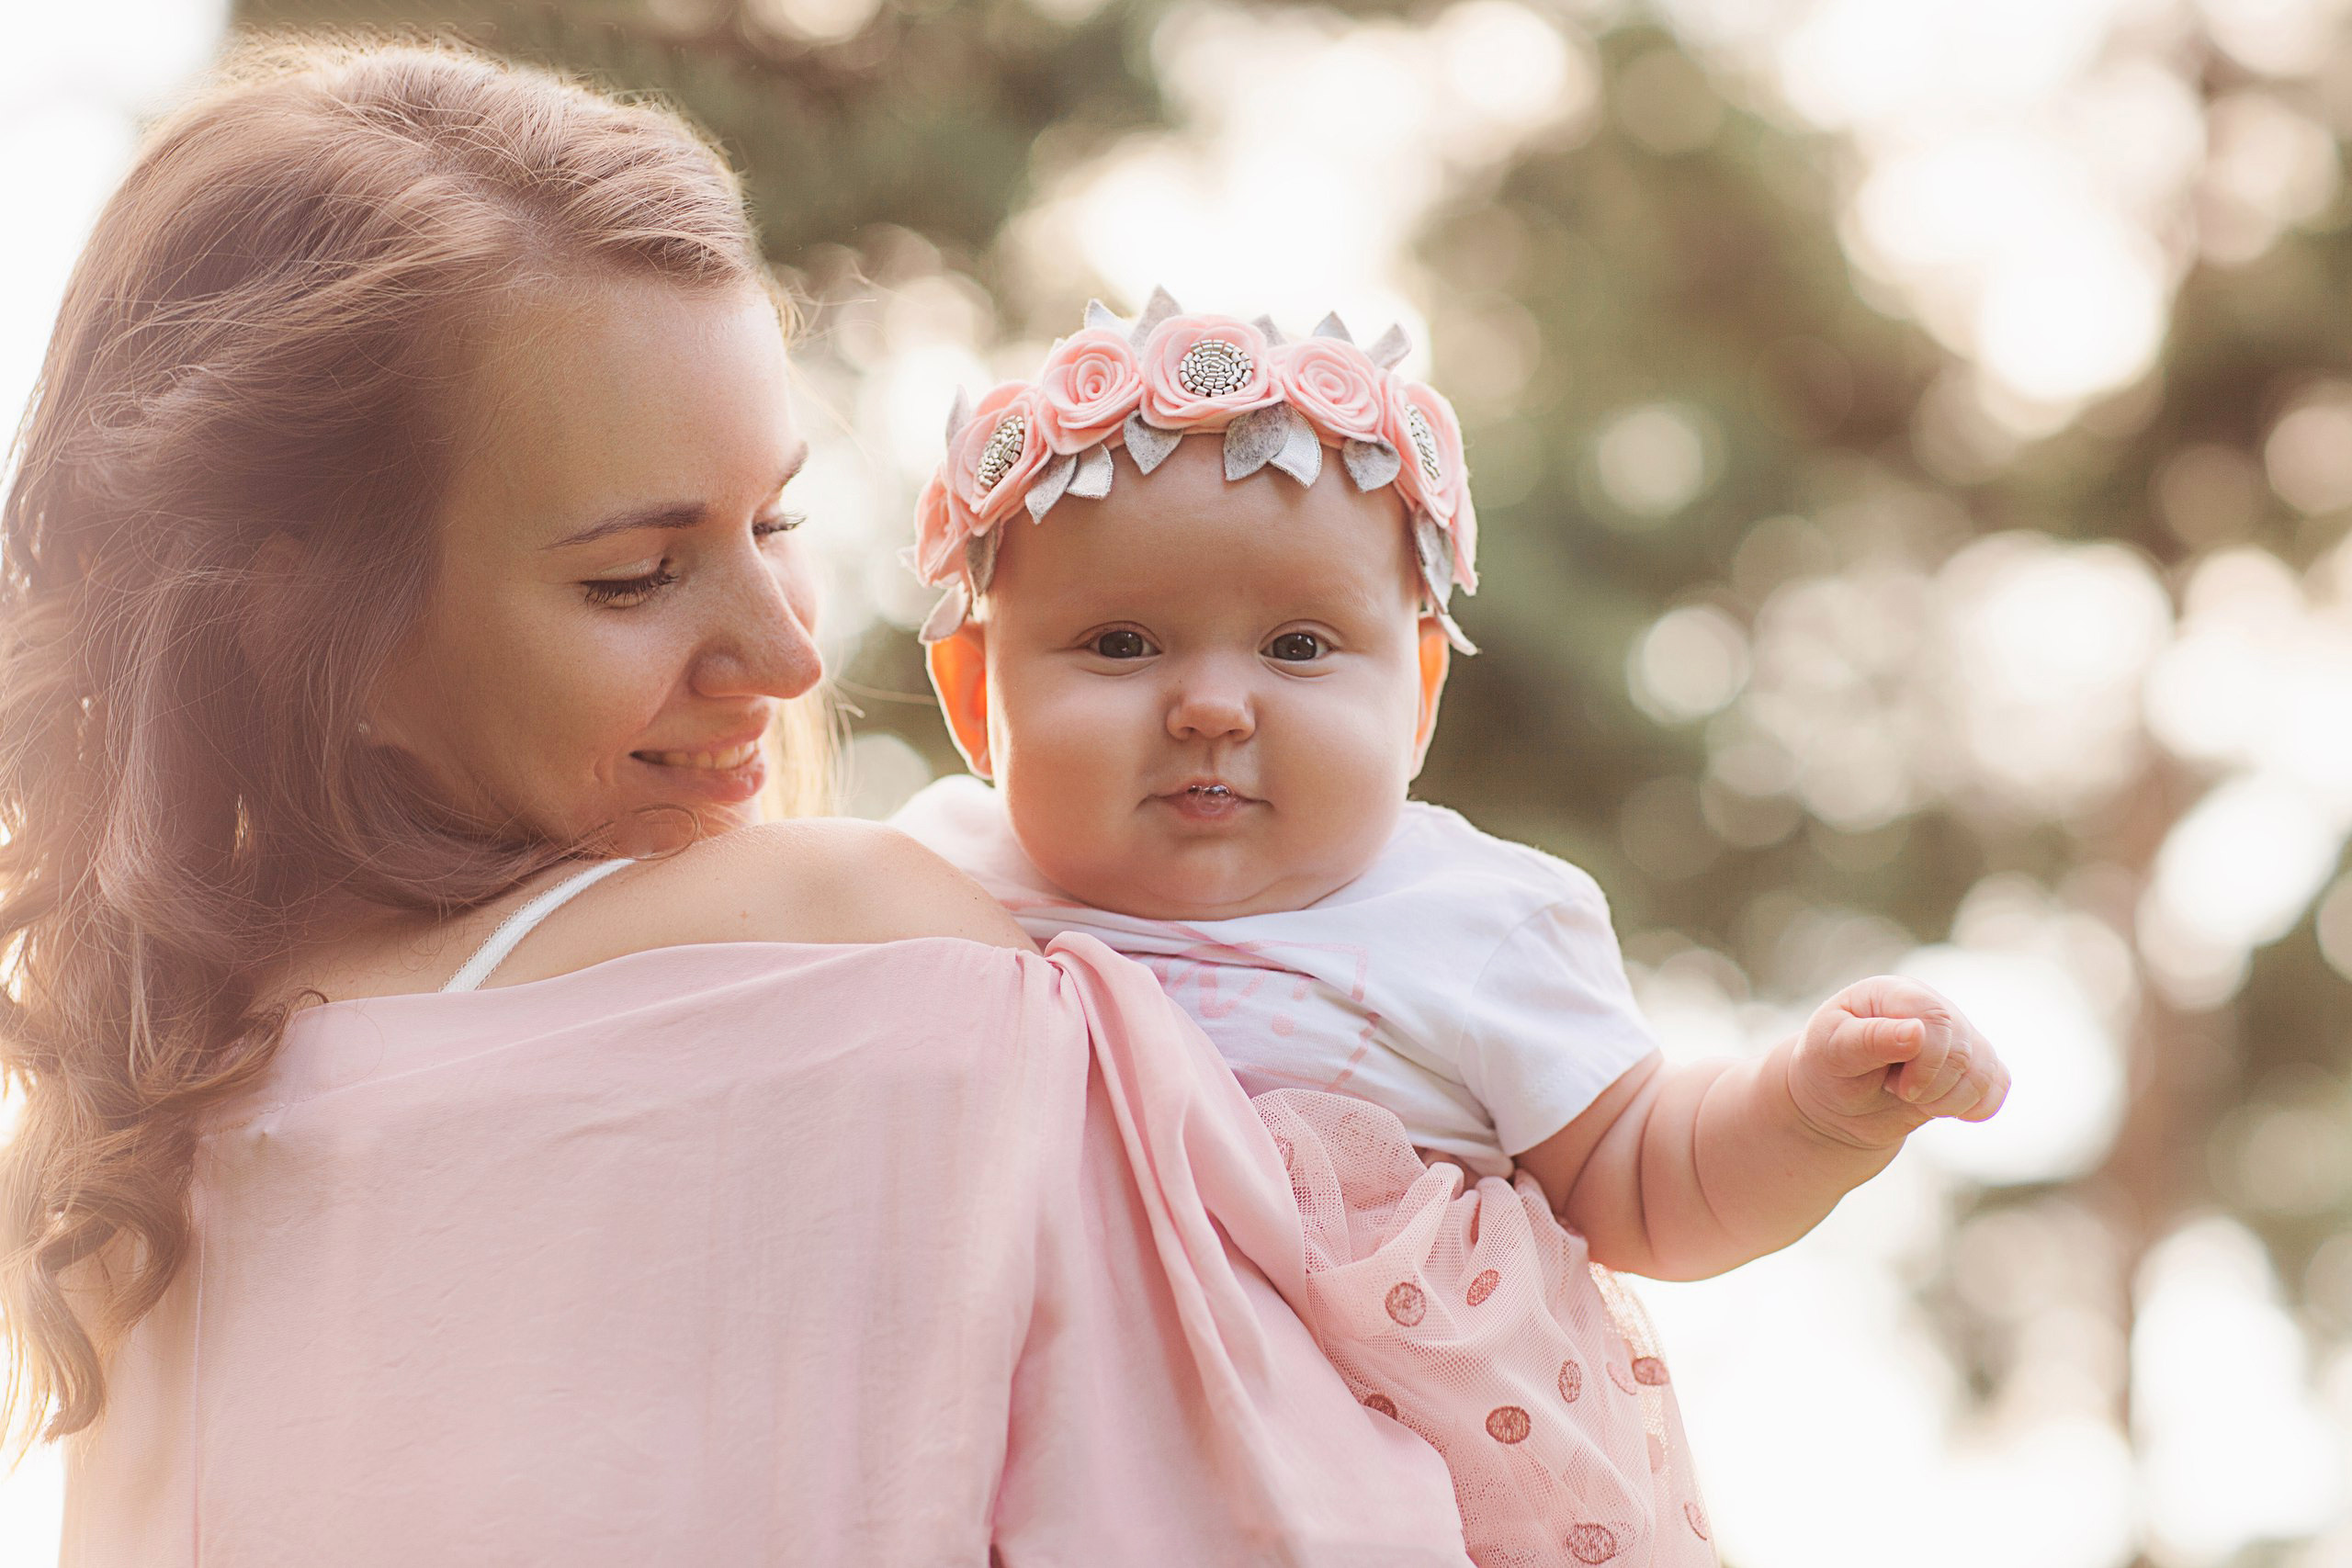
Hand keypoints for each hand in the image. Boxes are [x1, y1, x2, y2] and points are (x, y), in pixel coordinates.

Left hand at [1785, 975, 2008, 1150]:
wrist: (1838, 1103)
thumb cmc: (1827, 1069)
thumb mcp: (1832, 1053)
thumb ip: (1869, 1039)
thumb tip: (1916, 1031)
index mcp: (1896, 992)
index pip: (1937, 1018)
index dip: (1926, 1061)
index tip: (1897, 1087)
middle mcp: (1933, 1006)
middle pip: (1963, 1050)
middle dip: (1932, 1086)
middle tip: (1897, 1091)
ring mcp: (1957, 1034)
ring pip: (1984, 1071)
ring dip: (1950, 1100)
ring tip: (1914, 1098)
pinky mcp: (1971, 1064)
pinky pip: (1998, 1085)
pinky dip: (1974, 1106)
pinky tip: (1940, 1107)